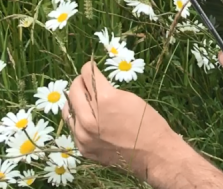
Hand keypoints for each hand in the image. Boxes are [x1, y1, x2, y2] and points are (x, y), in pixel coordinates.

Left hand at [63, 61, 178, 176]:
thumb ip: (107, 90)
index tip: (91, 68)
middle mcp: (90, 118)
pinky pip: (73, 129)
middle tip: (87, 83)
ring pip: (68, 110)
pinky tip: (89, 120)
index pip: (87, 74)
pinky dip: (79, 121)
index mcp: (105, 100)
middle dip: (80, 83)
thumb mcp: (130, 98)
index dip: (89, 68)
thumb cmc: (149, 123)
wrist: (155, 154)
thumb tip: (92, 84)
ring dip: (75, 102)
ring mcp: (84, 136)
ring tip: (85, 102)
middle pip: (74, 91)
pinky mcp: (84, 149)